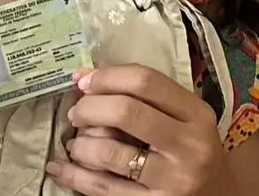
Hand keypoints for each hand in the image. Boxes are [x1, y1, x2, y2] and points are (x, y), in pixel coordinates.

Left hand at [46, 65, 236, 195]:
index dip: (108, 76)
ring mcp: (172, 180)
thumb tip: (90, 74)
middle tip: (77, 112)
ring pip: (110, 153)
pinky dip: (74, 175)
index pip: (147, 82)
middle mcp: (189, 146)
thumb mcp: (185, 118)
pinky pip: (102, 188)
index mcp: (197, 114)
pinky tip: (61, 168)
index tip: (85, 81)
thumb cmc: (192, 150)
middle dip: (90, 108)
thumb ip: (147, 96)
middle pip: (127, 113)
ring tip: (76, 142)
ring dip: (81, 143)